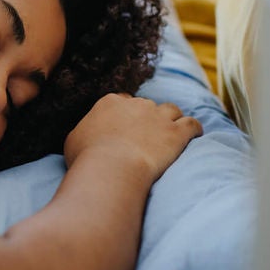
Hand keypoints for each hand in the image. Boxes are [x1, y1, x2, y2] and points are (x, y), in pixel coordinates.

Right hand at [63, 94, 202, 184]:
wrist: (112, 168)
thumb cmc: (87, 158)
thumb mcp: (73, 140)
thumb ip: (83, 131)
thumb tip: (85, 134)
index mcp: (110, 102)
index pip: (121, 101)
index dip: (125, 114)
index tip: (126, 127)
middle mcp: (137, 104)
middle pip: (147, 105)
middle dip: (148, 117)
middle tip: (147, 135)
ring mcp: (159, 116)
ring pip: (171, 109)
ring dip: (172, 119)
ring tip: (172, 131)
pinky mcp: (177, 132)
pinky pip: (192, 124)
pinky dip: (195, 128)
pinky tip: (196, 135)